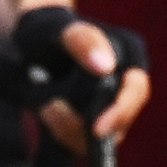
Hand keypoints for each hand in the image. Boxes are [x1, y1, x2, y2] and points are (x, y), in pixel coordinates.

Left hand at [0, 5, 148, 147]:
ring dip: (70, 128)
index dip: (121, 112)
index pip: (136, 90)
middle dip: (87, 126)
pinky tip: (46, 111)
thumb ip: (83, 41)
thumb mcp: (60, 28)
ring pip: (101, 135)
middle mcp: (125, 82)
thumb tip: (106, 67)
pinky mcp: (92, 120)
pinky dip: (63, 130)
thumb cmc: (48, 27)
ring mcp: (110, 103)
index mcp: (129, 55)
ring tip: (45, 106)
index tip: (96, 128)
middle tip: (50, 109)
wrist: (30, 39)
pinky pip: (84, 138)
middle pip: (121, 120)